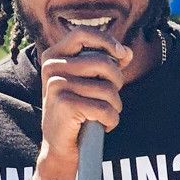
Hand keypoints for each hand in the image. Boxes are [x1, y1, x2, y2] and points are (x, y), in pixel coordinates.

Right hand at [34, 29, 129, 179]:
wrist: (60, 145)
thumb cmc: (77, 110)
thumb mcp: (88, 82)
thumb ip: (105, 63)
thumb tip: (127, 52)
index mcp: (54, 55)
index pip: (82, 33)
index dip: (106, 40)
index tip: (122, 54)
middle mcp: (52, 67)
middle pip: (103, 62)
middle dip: (117, 82)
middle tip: (111, 97)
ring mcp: (56, 85)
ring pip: (107, 89)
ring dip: (115, 106)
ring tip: (104, 115)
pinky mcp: (64, 104)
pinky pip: (104, 108)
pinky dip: (111, 120)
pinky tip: (102, 126)